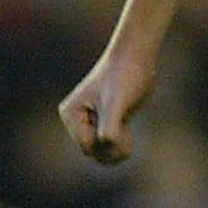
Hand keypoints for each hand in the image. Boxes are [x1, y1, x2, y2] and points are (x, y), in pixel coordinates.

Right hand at [58, 48, 156, 164]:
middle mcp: (76, 119)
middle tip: (127, 132)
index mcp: (71, 115)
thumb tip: (105, 143)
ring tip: (127, 130)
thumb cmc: (125, 76)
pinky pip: (110, 142)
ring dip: (117, 147)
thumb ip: (109, 125)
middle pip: (93, 151)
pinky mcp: (106, 119)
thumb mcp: (116, 103)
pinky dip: (121, 142)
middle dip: (111, 149)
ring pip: (102, 149)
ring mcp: (90, 120)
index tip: (124, 133)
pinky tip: (128, 129)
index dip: (107, 147)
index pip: (87, 147)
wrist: (136, 56)